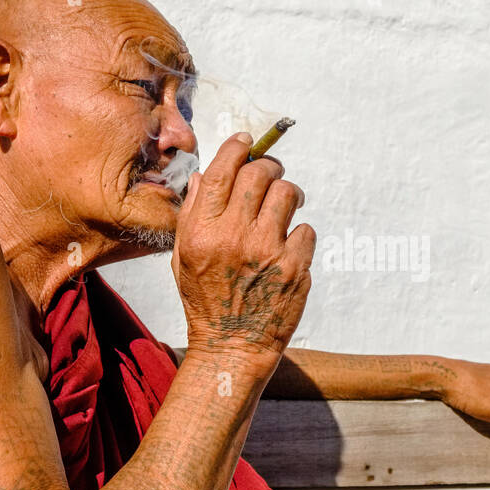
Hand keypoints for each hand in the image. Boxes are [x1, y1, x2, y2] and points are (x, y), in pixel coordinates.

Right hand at [171, 133, 313, 364]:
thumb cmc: (206, 301)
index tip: (248, 142)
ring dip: (290, 195)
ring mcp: (266, 252)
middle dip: (270, 168)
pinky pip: (306, 230)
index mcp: (202, 231)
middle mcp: (233, 237)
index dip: (239, 148)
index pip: (223, 170)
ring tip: (286, 207)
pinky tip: (287, 249)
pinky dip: (299, 235)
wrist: (231, 348)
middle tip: (272, 176)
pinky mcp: (295, 268)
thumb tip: (206, 175)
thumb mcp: (183, 257)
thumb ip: (193, 214)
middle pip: (261, 174)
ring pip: (289, 194)